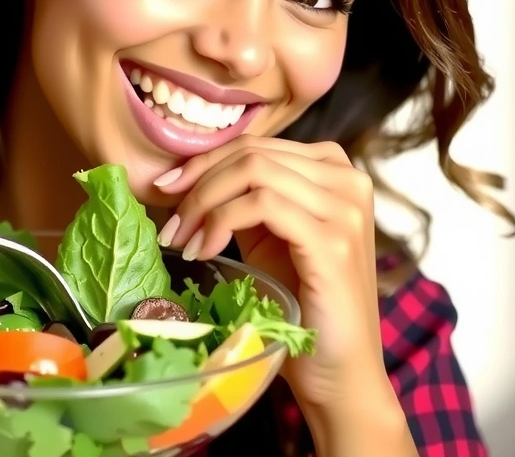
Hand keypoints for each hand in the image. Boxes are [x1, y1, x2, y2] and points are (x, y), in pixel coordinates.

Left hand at [154, 135, 387, 411]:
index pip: (256, 144)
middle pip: (252, 153)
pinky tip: (203, 252)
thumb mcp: (269, 237)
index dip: (204, 161)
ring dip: (204, 203)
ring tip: (182, 241)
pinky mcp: (333, 240)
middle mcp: (347, 179)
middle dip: (198, 182)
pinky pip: (262, 204)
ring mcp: (345, 208)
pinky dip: (221, 222)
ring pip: (253, 171)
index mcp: (334, 170)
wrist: (338, 371)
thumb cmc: (300, 305)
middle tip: (169, 222)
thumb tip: (184, 176)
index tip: (166, 190)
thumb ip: (244, 199)